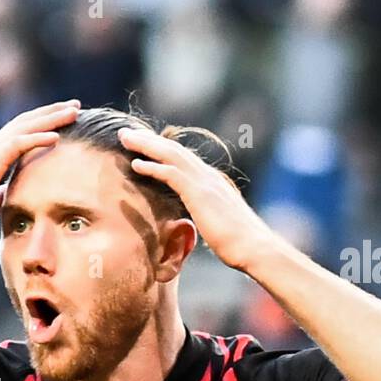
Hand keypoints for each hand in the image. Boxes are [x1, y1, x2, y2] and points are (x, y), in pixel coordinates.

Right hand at [0, 99, 80, 242]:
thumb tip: (9, 195)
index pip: (20, 134)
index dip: (42, 125)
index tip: (63, 121)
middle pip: (25, 123)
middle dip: (51, 113)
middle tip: (75, 105)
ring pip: (24, 127)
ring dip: (51, 118)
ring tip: (74, 111)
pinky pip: (18, 144)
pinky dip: (38, 138)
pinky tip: (57, 136)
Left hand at [117, 127, 284, 273]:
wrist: (254, 248)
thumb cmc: (238, 243)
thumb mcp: (218, 224)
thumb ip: (208, 215)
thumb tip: (202, 220)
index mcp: (212, 182)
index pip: (183, 159)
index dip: (162, 150)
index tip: (143, 144)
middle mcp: (208, 176)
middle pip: (174, 150)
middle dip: (149, 140)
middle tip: (126, 133)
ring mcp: (205, 182)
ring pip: (170, 155)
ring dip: (146, 145)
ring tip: (125, 138)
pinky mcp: (200, 194)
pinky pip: (171, 174)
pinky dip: (152, 167)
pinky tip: (136, 164)